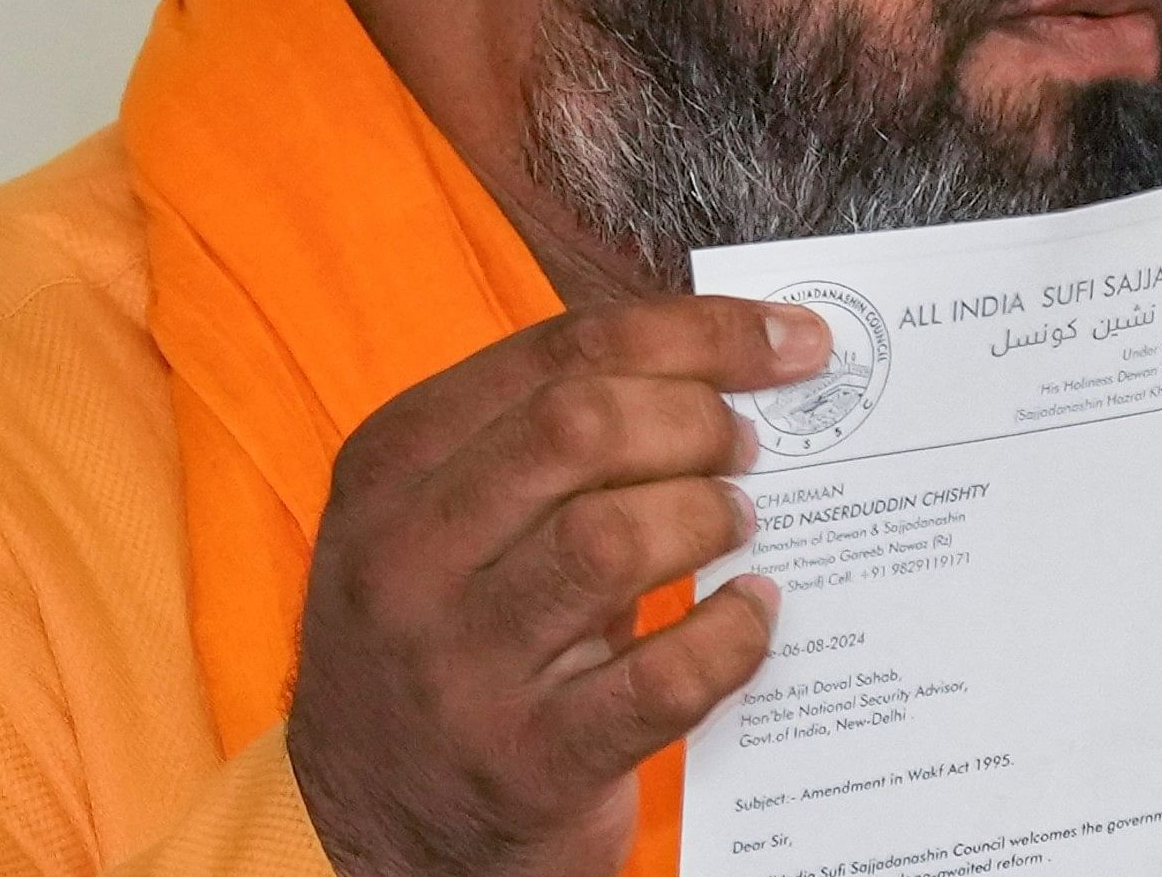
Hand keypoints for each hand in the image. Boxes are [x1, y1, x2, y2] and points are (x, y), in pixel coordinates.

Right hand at [284, 296, 831, 876]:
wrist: (370, 831)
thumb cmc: (449, 641)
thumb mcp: (449, 523)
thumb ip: (554, 442)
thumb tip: (732, 363)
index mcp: (391, 466)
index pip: (560, 351)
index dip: (696, 333)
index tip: (791, 340)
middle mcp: (407, 557)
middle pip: (581, 428)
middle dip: (697, 420)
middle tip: (747, 448)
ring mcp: (460, 666)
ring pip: (611, 540)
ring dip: (707, 517)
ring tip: (736, 524)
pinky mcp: (528, 763)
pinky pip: (660, 677)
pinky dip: (731, 634)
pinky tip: (750, 615)